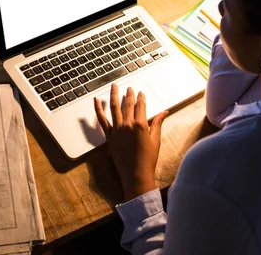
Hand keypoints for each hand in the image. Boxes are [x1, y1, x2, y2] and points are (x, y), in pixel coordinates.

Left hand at [94, 84, 168, 200]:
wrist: (136, 174)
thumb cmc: (148, 158)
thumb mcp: (155, 139)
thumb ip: (158, 123)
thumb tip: (165, 111)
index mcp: (141, 125)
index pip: (141, 106)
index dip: (141, 98)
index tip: (140, 92)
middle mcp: (127, 125)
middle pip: (128, 105)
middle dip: (129, 95)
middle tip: (129, 87)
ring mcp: (117, 130)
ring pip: (114, 108)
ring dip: (114, 95)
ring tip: (114, 86)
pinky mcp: (109, 136)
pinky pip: (102, 120)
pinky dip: (98, 109)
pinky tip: (95, 100)